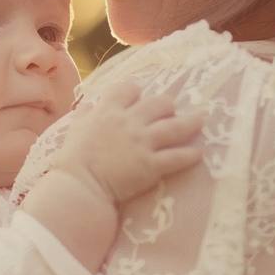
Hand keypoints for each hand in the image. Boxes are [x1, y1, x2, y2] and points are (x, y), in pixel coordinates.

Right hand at [51, 81, 203, 204]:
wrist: (79, 185)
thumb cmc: (72, 159)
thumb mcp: (74, 129)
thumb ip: (84, 115)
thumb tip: (87, 104)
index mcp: (108, 111)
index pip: (129, 89)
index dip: (136, 92)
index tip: (139, 98)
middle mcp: (129, 122)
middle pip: (159, 103)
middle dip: (167, 106)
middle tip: (171, 111)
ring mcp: (142, 142)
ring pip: (175, 126)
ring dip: (191, 122)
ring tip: (202, 119)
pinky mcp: (151, 165)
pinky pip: (177, 157)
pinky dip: (190, 155)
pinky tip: (199, 153)